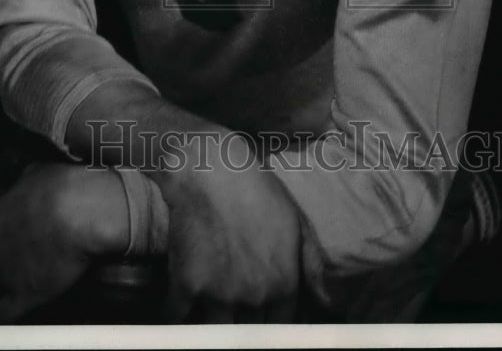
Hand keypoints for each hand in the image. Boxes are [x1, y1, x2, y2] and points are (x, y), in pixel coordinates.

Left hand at [0, 162, 129, 320]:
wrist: (80, 212)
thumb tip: (26, 185)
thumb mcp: (39, 172)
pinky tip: (21, 304)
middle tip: (14, 261)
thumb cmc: (63, 187)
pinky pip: (4, 313)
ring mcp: (5, 274)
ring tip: (14, 286)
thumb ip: (26, 184)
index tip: (14, 236)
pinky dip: (10, 310)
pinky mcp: (23, 295)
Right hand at [157, 133, 301, 322]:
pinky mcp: (186, 284)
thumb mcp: (295, 220)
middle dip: (241, 322)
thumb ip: (312, 264)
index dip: (268, 322)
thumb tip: (326, 302)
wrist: (209, 167)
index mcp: (284, 284)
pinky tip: (179, 305)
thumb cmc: (255, 189)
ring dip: (211, 323)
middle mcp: (254, 296)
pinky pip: (176, 317)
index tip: (258, 314)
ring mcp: (219, 293)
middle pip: (248, 333)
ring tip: (208, 309)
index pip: (279, 328)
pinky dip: (175, 314)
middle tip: (232, 305)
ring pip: (215, 332)